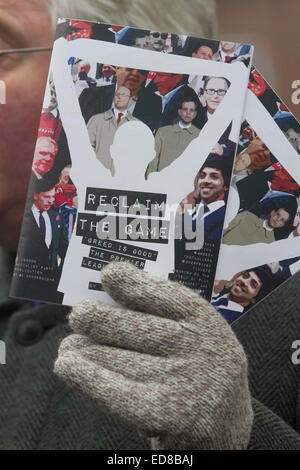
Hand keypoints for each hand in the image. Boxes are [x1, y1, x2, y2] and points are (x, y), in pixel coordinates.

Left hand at [55, 262, 252, 449]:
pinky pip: (118, 393)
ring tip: (69, 346)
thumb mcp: (195, 334)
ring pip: (119, 359)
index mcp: (205, 320)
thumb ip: (164, 315)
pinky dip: (87, 377)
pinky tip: (66, 366)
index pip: (166, 295)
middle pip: (136, 327)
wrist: (224, 423)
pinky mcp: (168, 414)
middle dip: (99, 319)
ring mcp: (184, 381)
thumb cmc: (196, 368)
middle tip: (79, 315)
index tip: (108, 275)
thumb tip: (111, 293)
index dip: (134, 284)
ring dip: (85, 350)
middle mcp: (199, 348)